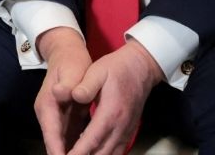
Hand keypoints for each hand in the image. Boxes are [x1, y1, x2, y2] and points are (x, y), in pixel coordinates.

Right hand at [35, 27, 91, 154]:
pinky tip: (90, 153)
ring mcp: (57, 119)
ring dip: (72, 154)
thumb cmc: (70, 63)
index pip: (51, 135)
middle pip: (55, 144)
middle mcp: (49, 116)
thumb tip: (60, 92)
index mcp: (47, 106)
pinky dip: (79, 149)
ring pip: (63, 144)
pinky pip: (72, 140)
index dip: (58, 151)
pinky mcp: (67, 120)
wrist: (67, 55)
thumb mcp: (70, 71)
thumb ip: (66, 84)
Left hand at [66, 40, 163, 154]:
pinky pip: (117, 151)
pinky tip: (92, 154)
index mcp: (111, 113)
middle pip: (102, 152)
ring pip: (110, 154)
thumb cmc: (117, 69)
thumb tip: (74, 95)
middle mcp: (121, 126)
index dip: (79, 152)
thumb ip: (86, 85)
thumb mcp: (98, 71)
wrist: (141, 68)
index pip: (93, 139)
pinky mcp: (129, 132)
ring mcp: (127, 131)